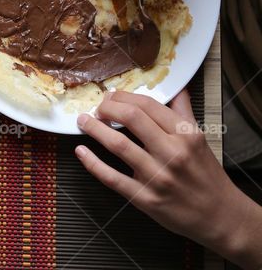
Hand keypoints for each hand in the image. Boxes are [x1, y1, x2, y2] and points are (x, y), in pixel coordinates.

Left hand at [76, 90, 261, 268]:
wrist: (220, 216)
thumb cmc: (207, 175)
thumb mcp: (200, 138)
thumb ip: (183, 111)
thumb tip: (176, 86)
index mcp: (185, 135)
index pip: (147, 105)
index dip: (123, 97)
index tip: (110, 97)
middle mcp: (172, 153)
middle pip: (131, 118)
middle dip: (106, 108)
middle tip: (97, 108)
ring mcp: (157, 176)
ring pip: (118, 145)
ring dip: (94, 129)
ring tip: (83, 122)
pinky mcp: (145, 198)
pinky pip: (112, 178)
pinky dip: (92, 163)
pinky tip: (81, 151)